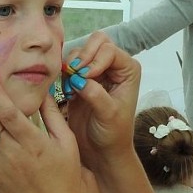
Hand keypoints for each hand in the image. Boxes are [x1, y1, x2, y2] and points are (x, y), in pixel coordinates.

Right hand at [63, 32, 141, 171]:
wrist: (101, 151)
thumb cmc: (113, 134)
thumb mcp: (109, 115)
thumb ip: (96, 94)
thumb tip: (79, 78)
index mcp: (127, 70)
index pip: (109, 50)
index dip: (95, 60)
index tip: (86, 78)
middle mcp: (113, 66)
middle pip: (96, 42)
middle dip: (82, 56)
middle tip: (74, 75)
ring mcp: (96, 71)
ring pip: (80, 52)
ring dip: (71, 66)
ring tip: (71, 88)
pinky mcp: (80, 79)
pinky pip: (68, 65)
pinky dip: (64, 74)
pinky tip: (68, 93)